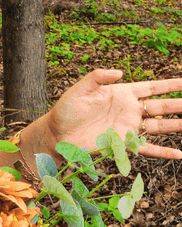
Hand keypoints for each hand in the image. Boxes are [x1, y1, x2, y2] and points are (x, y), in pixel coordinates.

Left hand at [46, 69, 181, 159]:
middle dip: (179, 104)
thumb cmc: (66, 110)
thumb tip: (119, 72)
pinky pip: (148, 148)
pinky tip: (179, 154)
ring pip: (159, 126)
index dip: (169, 85)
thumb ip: (98, 77)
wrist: (57, 135)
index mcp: (121, 94)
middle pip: (160, 106)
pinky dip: (164, 152)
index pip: (151, 88)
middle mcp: (129, 110)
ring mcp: (128, 128)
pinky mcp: (123, 145)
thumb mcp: (80, 89)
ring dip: (176, 125)